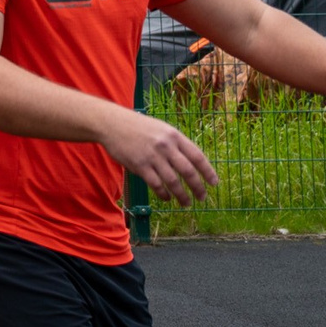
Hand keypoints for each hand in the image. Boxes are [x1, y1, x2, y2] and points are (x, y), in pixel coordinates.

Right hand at [99, 110, 217, 206]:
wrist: (111, 123)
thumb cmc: (138, 127)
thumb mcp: (161, 129)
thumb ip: (176, 144)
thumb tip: (192, 163)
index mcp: (174, 136)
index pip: (197, 156)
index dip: (208, 172)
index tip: (214, 183)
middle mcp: (165, 146)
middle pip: (188, 171)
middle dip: (198, 187)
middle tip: (202, 197)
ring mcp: (152, 156)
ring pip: (173, 181)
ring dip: (182, 195)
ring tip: (186, 203)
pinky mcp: (139, 165)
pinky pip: (156, 184)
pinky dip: (164, 194)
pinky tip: (167, 198)